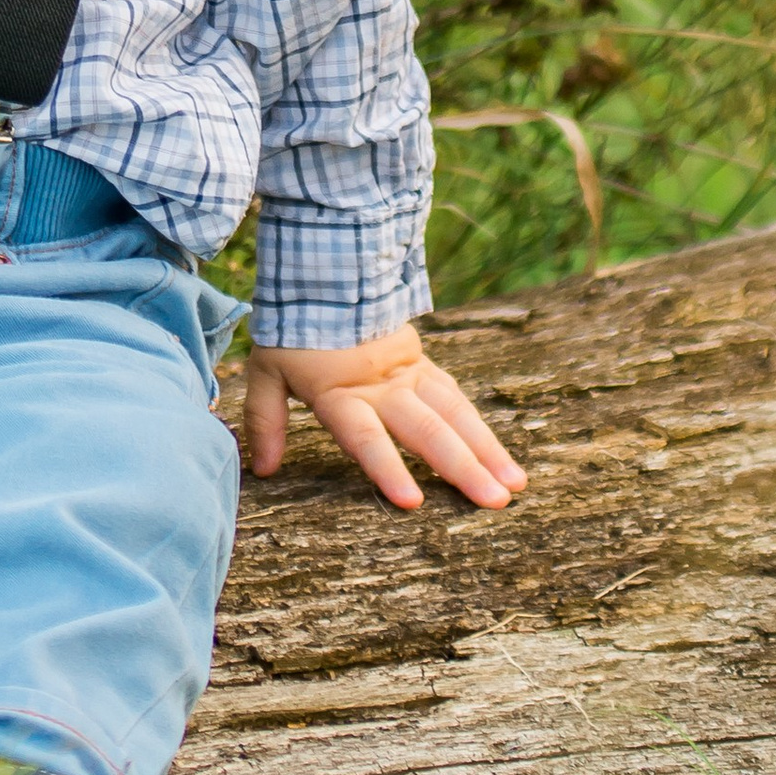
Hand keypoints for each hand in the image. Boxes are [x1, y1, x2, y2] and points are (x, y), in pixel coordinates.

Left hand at [244, 324, 526, 510]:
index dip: (386, 467)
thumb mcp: (266, 370)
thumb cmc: (293, 330)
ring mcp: (409, 374)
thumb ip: (265, 420)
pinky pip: (456, 398)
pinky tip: (503, 457)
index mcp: (340, 392)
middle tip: (494, 503)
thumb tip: (261, 470)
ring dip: (486, 451)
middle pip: (427, 430)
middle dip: (462, 468)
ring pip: (454, 415)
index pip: (365, 435)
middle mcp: (382, 387)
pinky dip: (481, 428)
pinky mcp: (423, 365)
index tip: (412, 502)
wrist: (327, 271)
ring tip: (513, 486)